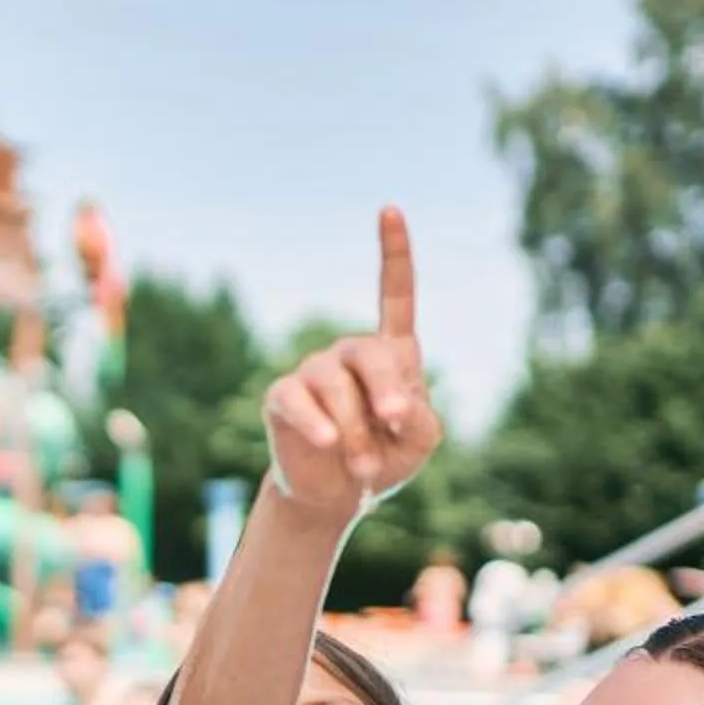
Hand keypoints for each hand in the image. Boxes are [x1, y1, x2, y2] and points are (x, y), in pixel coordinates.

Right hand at [262, 208, 442, 516]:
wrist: (338, 494)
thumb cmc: (385, 458)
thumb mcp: (420, 440)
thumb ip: (420, 415)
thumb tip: (394, 402)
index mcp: (389, 353)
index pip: (394, 294)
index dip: (392, 252)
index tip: (389, 210)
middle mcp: (348, 352)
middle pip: (370, 354)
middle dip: (386, 391)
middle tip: (394, 423)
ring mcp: (313, 371)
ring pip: (337, 387)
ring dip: (356, 430)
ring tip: (362, 464)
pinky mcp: (283, 397)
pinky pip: (299, 401)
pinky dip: (318, 423)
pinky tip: (329, 441)